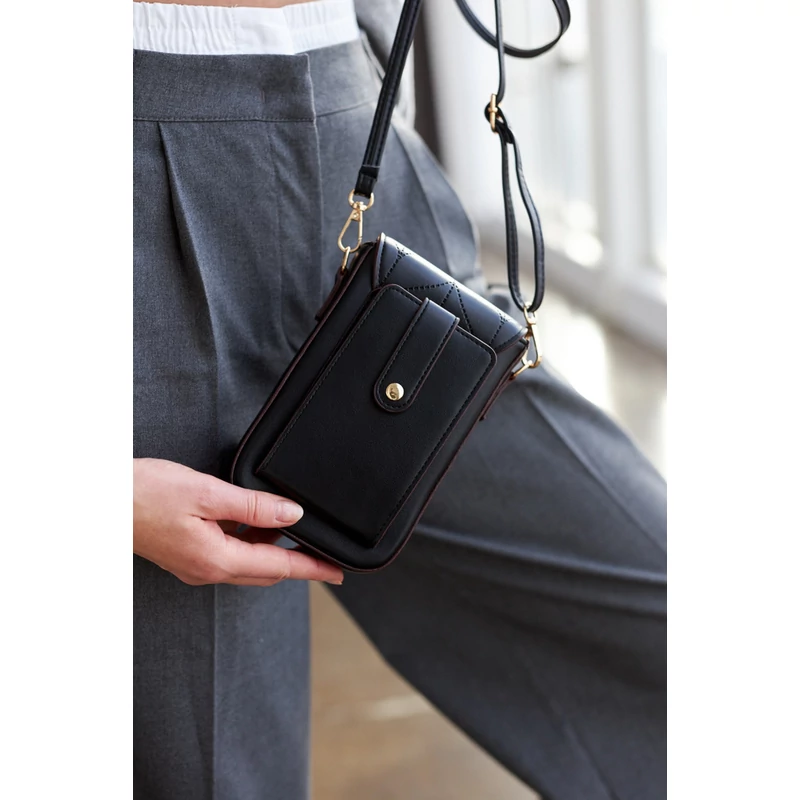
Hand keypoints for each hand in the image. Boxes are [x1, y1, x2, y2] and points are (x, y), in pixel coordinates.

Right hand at [133, 458, 342, 585]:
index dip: (312, 569)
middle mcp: (206, 570)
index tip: (338, 574)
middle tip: (325, 556)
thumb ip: (253, 506)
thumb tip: (290, 514)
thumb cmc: (144, 493)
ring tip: (297, 534)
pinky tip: (257, 524)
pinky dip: (251, 544)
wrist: (98, 499)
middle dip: (298, 564)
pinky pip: (229, 555)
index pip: (278, 568)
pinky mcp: (186, 554)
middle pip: (266, 571)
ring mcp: (194, 565)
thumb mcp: (207, 493)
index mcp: (216, 559)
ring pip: (248, 563)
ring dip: (273, 552)